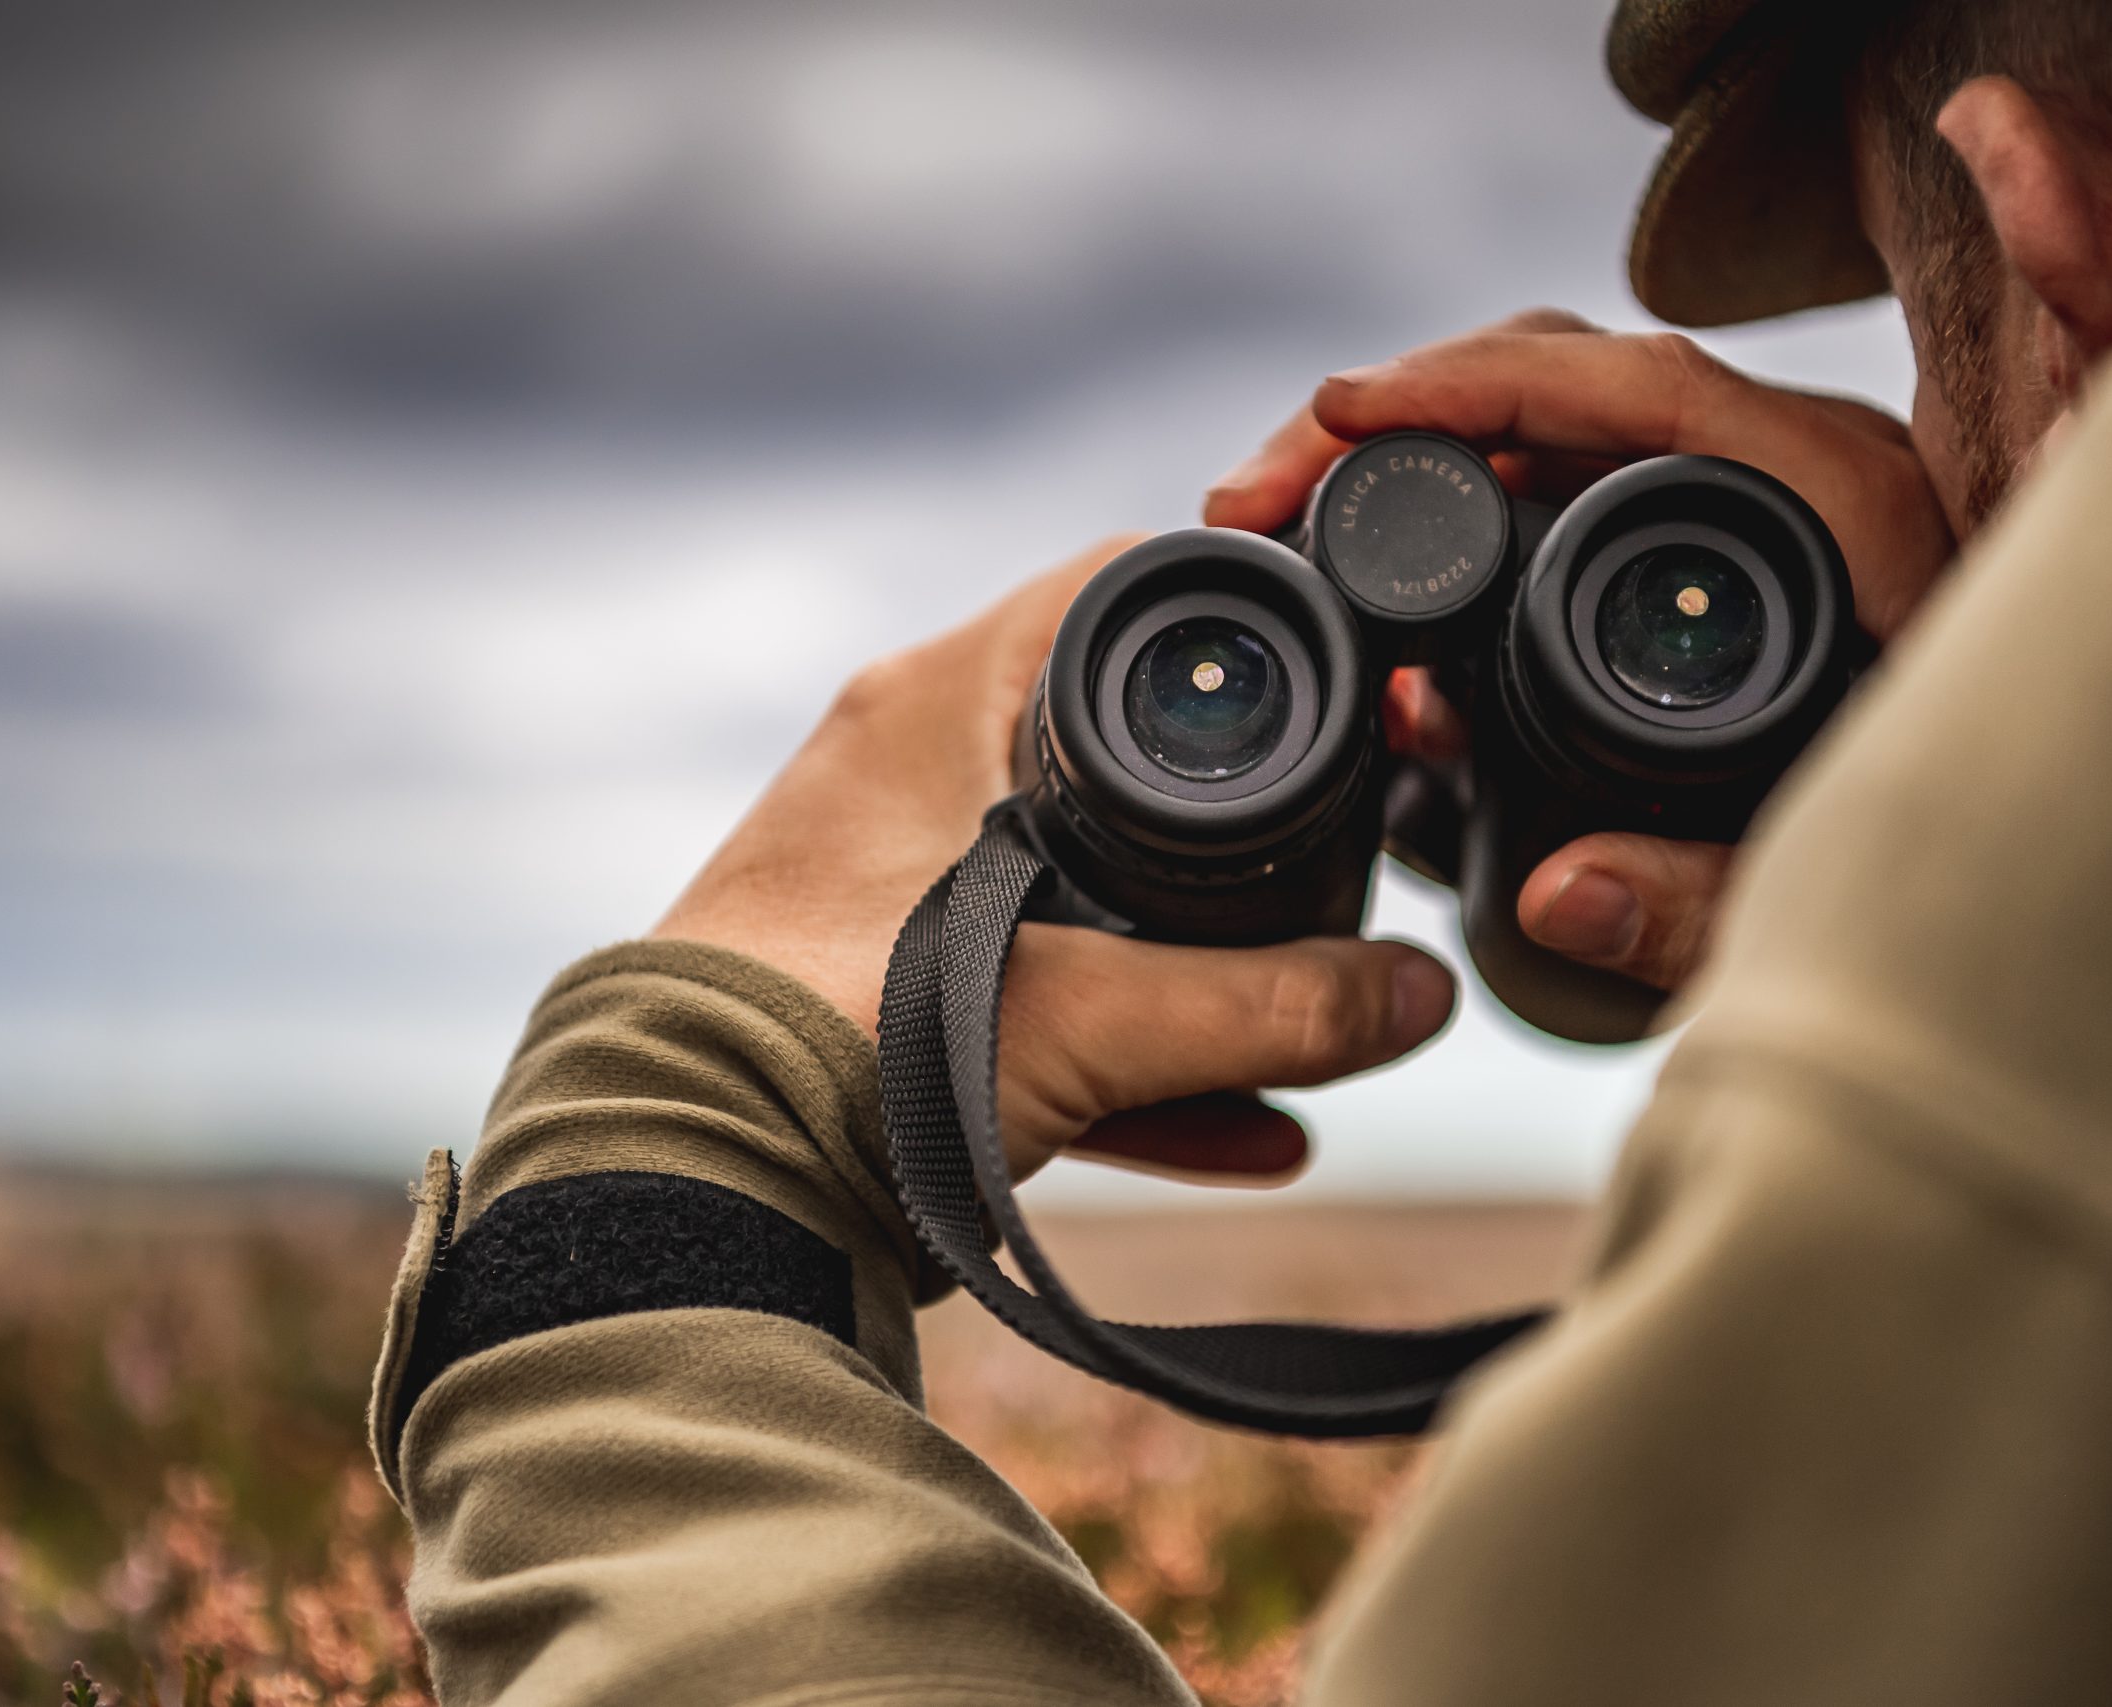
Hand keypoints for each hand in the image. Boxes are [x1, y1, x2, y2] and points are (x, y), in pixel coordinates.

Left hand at [654, 539, 1456, 1184]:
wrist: (691, 1185)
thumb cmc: (850, 1047)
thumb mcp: (1087, 1014)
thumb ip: (1268, 1007)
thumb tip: (1420, 998)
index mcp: (942, 700)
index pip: (1118, 590)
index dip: (1242, 620)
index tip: (1342, 684)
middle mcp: (909, 767)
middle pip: (1117, 756)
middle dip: (1240, 838)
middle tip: (1343, 877)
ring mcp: (892, 879)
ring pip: (1083, 890)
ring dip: (1194, 970)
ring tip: (1311, 1035)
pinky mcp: (887, 990)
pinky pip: (1039, 997)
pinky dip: (1135, 1057)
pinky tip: (1253, 1132)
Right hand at [1205, 310, 1956, 991]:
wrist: (2033, 853)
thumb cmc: (1967, 847)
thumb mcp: (1836, 889)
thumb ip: (1711, 905)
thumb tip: (1556, 893)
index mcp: (1844, 513)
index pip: (1641, 391)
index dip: (1477, 385)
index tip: (1337, 417)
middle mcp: (1789, 479)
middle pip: (1562, 386)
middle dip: (1387, 426)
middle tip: (1252, 501)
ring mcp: (1735, 508)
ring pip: (1545, 435)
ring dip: (1403, 471)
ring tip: (1278, 535)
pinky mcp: (1691, 552)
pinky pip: (1556, 494)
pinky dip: (1447, 518)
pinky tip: (1370, 579)